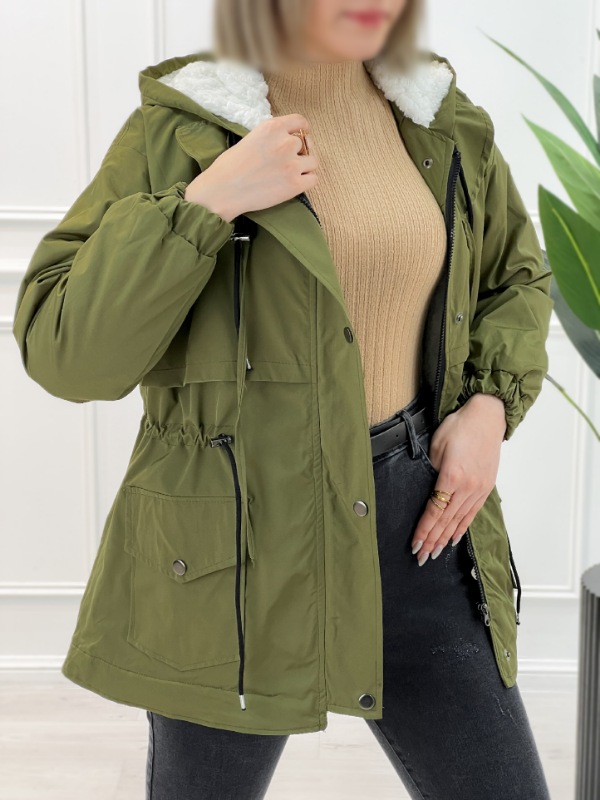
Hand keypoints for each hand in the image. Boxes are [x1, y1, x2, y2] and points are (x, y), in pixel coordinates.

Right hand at [183, 114, 318, 221]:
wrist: (223, 191)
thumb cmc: (229, 167)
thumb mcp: (250, 139)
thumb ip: (270, 138)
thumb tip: (283, 141)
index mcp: (272, 128)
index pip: (300, 122)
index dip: (303, 130)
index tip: (302, 136)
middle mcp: (285, 143)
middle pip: (307, 143)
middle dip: (300, 151)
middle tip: (289, 161)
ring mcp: (292, 164)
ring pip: (313, 161)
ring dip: (305, 167)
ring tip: (290, 174)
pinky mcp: (295, 184)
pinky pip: (314, 179)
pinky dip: (307, 181)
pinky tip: (294, 184)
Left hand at [410, 393, 506, 565]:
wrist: (487, 416)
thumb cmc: (459, 426)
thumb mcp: (437, 445)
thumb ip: (431, 471)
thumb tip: (427, 490)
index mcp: (452, 476)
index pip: (434, 511)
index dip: (424, 530)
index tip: (415, 543)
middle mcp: (467, 487)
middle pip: (446, 520)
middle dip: (432, 540)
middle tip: (421, 557)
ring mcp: (479, 488)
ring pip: (459, 520)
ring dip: (446, 538)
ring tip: (435, 553)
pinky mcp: (486, 487)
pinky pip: (472, 513)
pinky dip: (462, 527)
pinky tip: (455, 538)